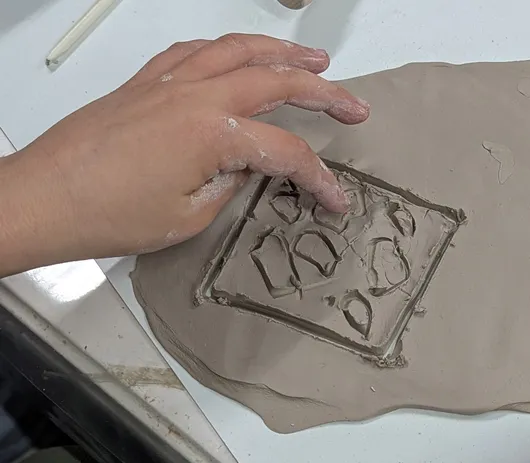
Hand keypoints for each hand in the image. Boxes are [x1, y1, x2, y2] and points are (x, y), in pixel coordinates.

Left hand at [0, 34, 368, 276]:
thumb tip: (248, 167)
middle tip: (354, 106)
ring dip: (283, 53)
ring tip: (315, 61)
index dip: (319, 178)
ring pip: (239, 50)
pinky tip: (239, 54)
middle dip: (324, 94)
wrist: (44, 198)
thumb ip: (231, 185)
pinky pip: (196, 50)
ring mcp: (170, 82)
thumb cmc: (108, 215)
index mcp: (213, 134)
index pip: (287, 153)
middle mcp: (196, 96)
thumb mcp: (188, 217)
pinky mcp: (146, 81)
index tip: (335, 199)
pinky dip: (227, 48)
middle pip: (277, 83)